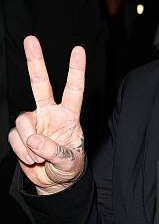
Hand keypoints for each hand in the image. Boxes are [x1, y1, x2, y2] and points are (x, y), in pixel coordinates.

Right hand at [8, 36, 85, 193]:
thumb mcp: (70, 162)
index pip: (74, 89)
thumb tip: (35, 141)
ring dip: (28, 142)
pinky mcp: (21, 135)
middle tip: (31, 39)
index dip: (76, 70)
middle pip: (41, 84)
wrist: (54, 183)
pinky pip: (15, 138)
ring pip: (23, 121)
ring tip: (38, 158)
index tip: (78, 50)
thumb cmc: (69, 168)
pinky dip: (21, 151)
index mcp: (69, 115)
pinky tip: (31, 160)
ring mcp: (34, 122)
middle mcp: (50, 113)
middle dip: (35, 62)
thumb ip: (55, 152)